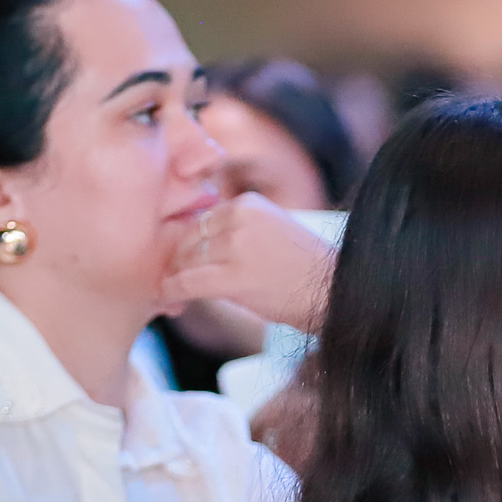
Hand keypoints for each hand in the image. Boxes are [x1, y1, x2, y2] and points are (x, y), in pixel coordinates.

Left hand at [159, 194, 333, 330]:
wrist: (334, 291)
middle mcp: (240, 218)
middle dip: (177, 260)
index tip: (179, 261)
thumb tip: (194, 250)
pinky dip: (174, 290)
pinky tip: (168, 298)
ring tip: (169, 293)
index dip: (186, 243)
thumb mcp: (271, 231)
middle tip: (170, 278)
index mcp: (248, 203)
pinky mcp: (235, 276)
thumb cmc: (305, 270)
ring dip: (175, 277)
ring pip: (187, 259)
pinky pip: (191, 282)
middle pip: (189, 237)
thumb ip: (236, 231)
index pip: (201, 220)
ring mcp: (237, 246)